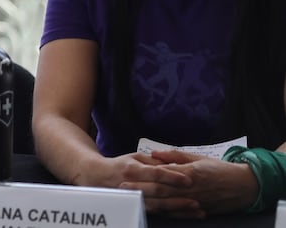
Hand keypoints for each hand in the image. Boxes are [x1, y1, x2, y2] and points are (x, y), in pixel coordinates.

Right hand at [79, 152, 201, 217]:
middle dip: (178, 197)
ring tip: (197, 210)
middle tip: (197, 200)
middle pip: (158, 193)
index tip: (188, 179)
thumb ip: (153, 161)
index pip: (155, 173)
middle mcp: (132, 185)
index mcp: (132, 169)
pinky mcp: (135, 207)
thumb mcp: (134, 157)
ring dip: (179, 209)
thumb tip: (174, 163)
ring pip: (158, 206)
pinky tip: (185, 215)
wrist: (97, 177)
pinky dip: (172, 214)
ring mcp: (132, 199)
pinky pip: (156, 213)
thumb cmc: (120, 165)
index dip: (172, 177)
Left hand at [131, 149, 258, 215]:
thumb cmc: (219, 169)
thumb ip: (174, 156)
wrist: (244, 185)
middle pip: (160, 190)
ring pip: (167, 203)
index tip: (127, 174)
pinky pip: (179, 213)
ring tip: (133, 200)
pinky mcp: (199, 210)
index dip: (143, 175)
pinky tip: (152, 211)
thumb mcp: (197, 157)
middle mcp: (189, 188)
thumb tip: (154, 154)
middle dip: (140, 190)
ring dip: (148, 202)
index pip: (161, 174)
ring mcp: (194, 201)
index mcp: (188, 172)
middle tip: (123, 188)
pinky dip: (165, 213)